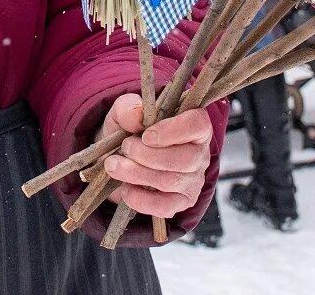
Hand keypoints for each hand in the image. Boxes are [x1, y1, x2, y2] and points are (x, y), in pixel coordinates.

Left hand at [96, 94, 212, 218]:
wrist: (121, 156)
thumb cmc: (130, 129)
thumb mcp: (124, 112)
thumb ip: (129, 107)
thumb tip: (137, 115)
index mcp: (194, 125)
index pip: (197, 125)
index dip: (173, 131)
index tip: (146, 135)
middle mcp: (199, 154)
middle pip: (184, 159)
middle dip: (147, 155)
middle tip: (125, 147)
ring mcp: (193, 181)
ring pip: (170, 181)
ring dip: (137, 173)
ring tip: (114, 165)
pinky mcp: (180, 202)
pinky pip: (166, 207)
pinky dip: (142, 200)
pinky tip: (126, 190)